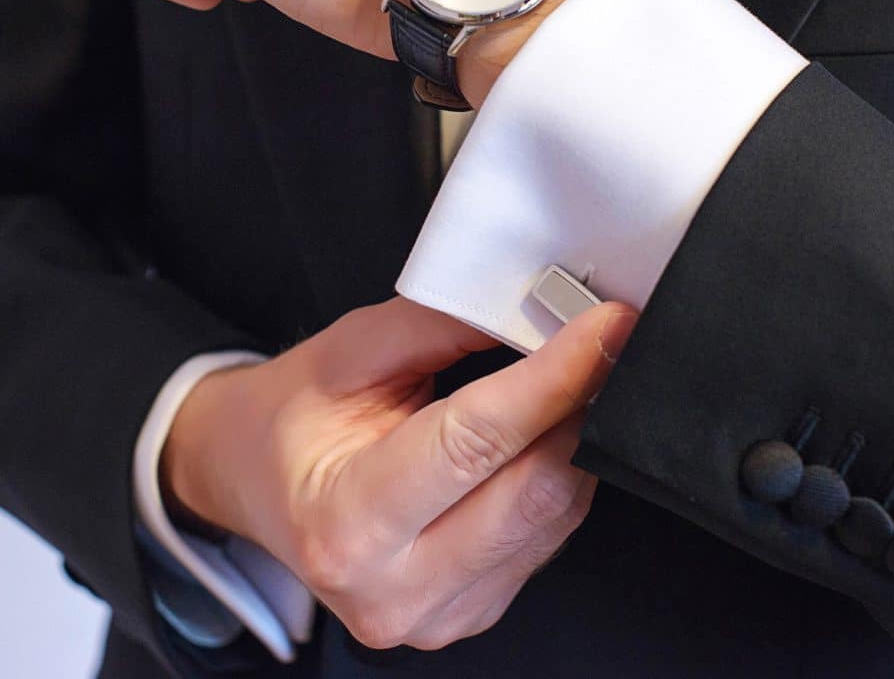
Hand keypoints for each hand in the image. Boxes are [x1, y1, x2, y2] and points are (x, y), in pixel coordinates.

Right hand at [162, 296, 635, 649]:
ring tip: (571, 377)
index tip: (605, 326)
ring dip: (576, 436)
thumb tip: (532, 310)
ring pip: (554, 516)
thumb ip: (439, 325)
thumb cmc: (293, 416)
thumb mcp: (347, 351)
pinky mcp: (473, 612)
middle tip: (605, 340)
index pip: (476, 442)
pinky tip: (543, 431)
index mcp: (347, 522)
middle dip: (581, 404)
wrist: (256, 482)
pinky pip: (547, 537)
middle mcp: (395, 589)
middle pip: (533, 491)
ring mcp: (440, 615)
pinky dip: (558, 473)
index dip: (553, 377)